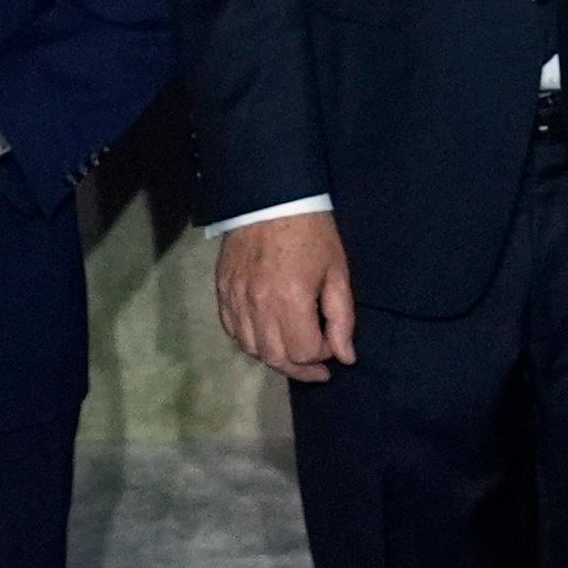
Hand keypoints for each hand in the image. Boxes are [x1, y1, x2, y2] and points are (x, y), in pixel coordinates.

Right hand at [216, 210, 358, 383]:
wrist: (271, 199)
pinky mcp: (222, 291)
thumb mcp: (337, 273)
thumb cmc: (312, 234)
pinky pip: (232, 330)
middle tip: (317, 369)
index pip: (303, 351)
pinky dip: (250, 341)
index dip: (322, 356)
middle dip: (300, 369)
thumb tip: (345, 356)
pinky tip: (266, 337)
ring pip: (252, 349)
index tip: (333, 347)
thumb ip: (342, 318)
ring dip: (275, 358)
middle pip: (275, 358)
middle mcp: (258, 306)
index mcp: (290, 300)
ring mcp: (235, 299)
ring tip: (294, 354)